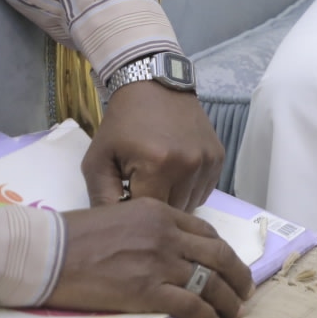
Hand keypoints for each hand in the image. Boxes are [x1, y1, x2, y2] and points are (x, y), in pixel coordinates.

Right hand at [46, 198, 253, 317]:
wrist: (49, 252)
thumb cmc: (74, 235)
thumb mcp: (121, 215)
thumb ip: (150, 228)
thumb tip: (166, 248)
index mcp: (161, 213)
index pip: (205, 232)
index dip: (222, 251)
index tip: (229, 264)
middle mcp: (167, 234)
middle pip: (217, 255)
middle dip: (237, 274)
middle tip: (246, 290)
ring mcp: (159, 262)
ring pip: (209, 280)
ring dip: (227, 299)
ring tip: (235, 312)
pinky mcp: (148, 290)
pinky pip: (190, 304)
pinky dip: (206, 316)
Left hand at [84, 80, 223, 209]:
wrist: (155, 87)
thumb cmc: (121, 125)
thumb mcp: (97, 161)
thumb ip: (101, 199)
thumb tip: (113, 231)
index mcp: (158, 165)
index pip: (149, 213)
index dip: (134, 212)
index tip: (124, 199)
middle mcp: (189, 164)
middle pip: (173, 211)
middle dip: (154, 207)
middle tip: (139, 191)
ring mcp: (208, 160)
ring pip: (191, 204)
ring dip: (174, 201)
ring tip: (157, 183)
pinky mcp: (218, 157)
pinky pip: (205, 191)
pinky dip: (189, 191)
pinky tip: (174, 177)